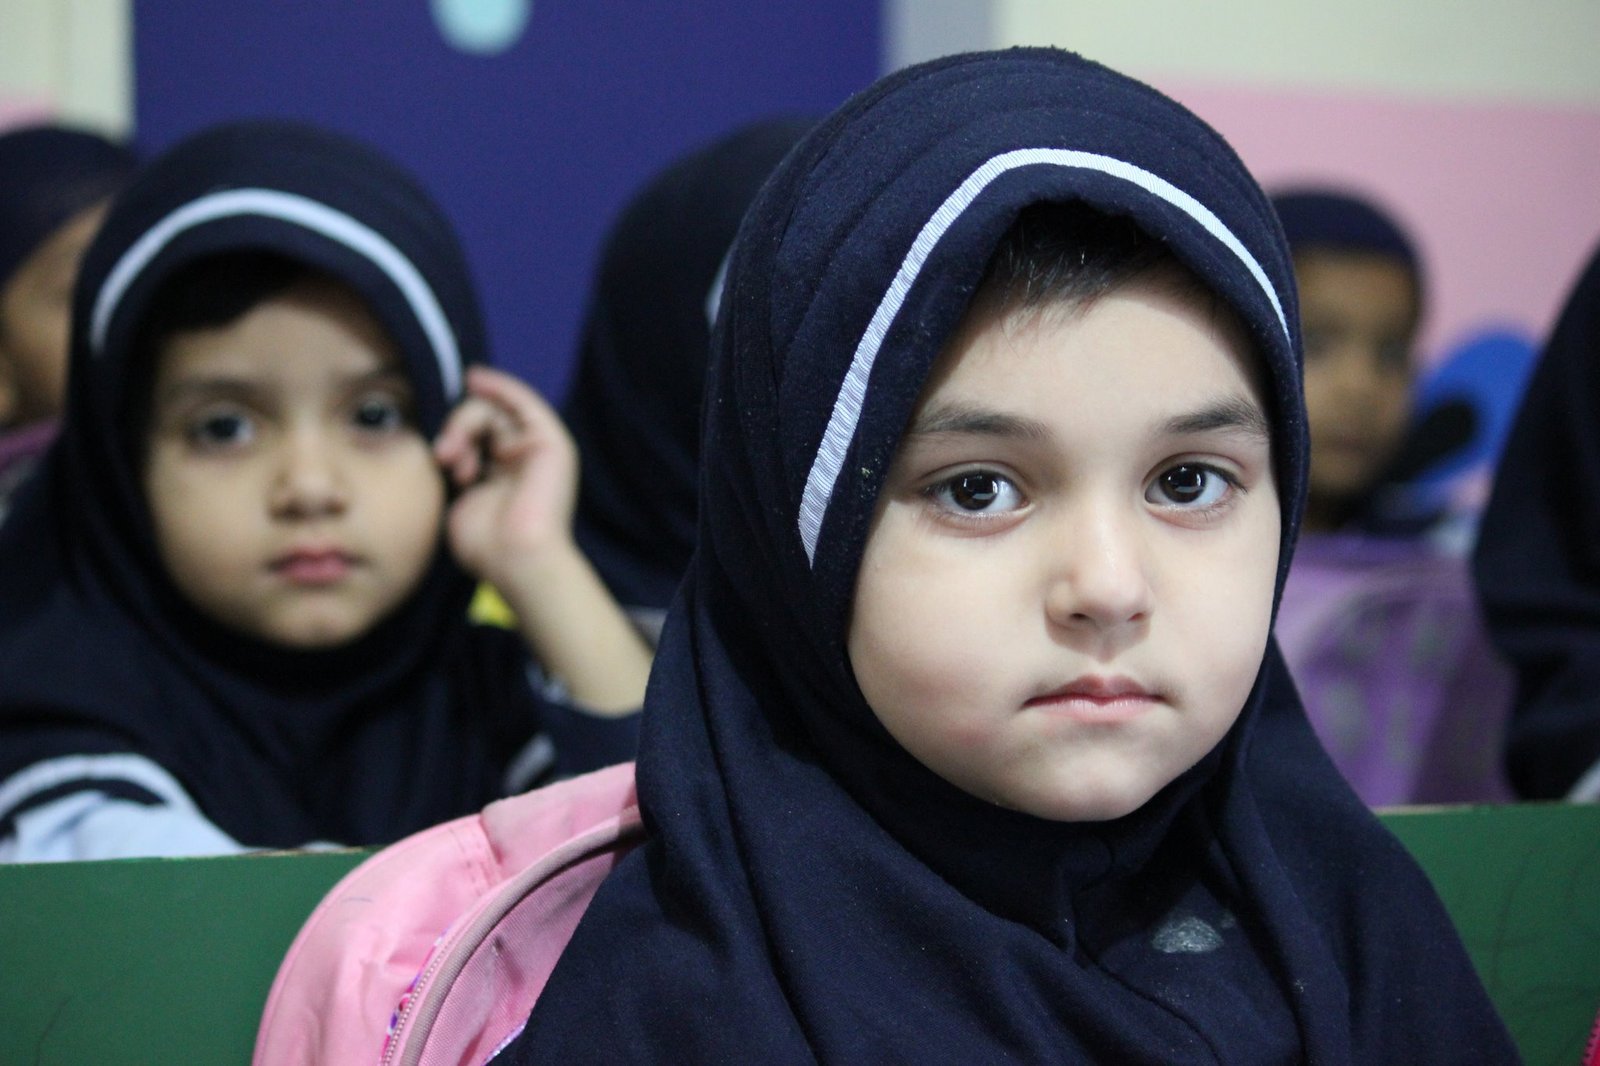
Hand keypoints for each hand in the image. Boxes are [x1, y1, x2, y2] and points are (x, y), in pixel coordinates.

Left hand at [435, 365, 651, 712]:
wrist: (520, 564)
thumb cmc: (493, 551)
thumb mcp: (466, 508)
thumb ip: (464, 477)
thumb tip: (448, 450)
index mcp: (517, 474)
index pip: (488, 433)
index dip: (462, 427)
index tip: (442, 447)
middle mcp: (533, 458)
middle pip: (488, 418)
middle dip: (459, 428)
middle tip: (446, 459)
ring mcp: (545, 448)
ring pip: (497, 409)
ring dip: (467, 423)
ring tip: (455, 457)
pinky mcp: (551, 442)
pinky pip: (516, 402)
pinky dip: (487, 399)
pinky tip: (470, 399)